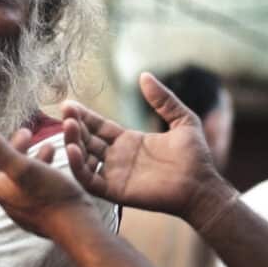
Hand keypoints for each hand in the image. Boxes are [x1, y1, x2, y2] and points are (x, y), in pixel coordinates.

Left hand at [0, 120, 97, 236]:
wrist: (77, 227)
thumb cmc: (51, 195)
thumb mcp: (23, 166)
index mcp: (1, 189)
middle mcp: (10, 201)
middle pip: (3, 171)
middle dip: (12, 149)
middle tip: (27, 132)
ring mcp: (27, 209)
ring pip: (22, 178)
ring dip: (31, 158)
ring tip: (48, 145)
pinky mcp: (44, 212)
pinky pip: (38, 187)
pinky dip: (44, 170)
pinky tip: (59, 165)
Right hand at [62, 72, 227, 221]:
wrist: (202, 185)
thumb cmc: (195, 156)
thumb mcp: (182, 119)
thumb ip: (163, 99)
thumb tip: (145, 75)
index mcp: (129, 141)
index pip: (99, 126)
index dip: (84, 115)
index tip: (70, 104)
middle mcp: (118, 158)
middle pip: (88, 140)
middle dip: (75, 126)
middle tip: (65, 111)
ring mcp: (115, 175)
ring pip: (84, 159)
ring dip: (73, 143)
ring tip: (69, 127)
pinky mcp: (116, 192)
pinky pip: (90, 180)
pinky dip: (78, 166)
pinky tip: (74, 150)